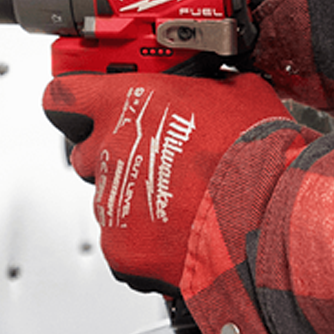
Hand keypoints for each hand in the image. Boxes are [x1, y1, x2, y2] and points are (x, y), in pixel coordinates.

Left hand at [42, 71, 291, 295]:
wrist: (270, 219)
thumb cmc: (257, 157)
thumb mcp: (237, 92)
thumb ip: (205, 87)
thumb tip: (212, 85)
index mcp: (127, 105)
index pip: (63, 97)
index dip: (72, 102)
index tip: (80, 106)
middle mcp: (109, 151)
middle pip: (86, 152)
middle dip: (113, 155)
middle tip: (155, 160)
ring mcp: (110, 202)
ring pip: (108, 198)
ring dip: (136, 198)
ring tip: (182, 202)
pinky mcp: (120, 248)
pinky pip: (122, 241)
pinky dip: (145, 240)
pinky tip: (180, 232)